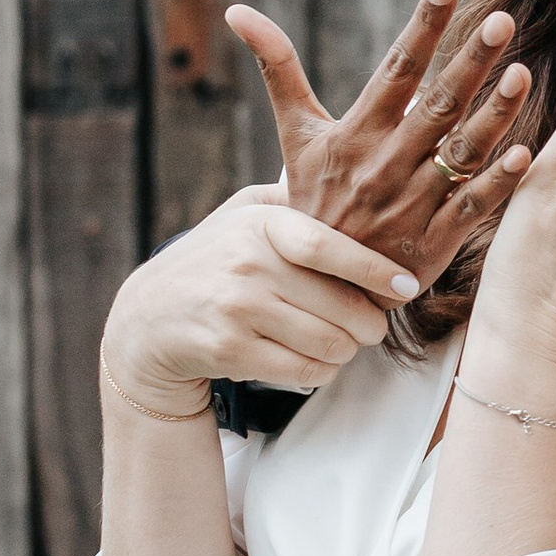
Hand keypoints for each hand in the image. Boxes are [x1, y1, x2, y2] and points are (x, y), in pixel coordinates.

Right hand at [103, 187, 419, 408]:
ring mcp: (237, 309)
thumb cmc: (214, 261)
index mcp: (261, 225)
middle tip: (370, 326)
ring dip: (346, 350)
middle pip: (342, 306)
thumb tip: (365, 185)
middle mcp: (248, 264)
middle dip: (370, 324)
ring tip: (341, 341)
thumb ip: (294, 199)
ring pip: (330, 343)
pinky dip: (321, 370)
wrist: (148, 317)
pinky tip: (312, 359)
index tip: (406, 284)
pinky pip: (305, 370)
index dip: (374, 268)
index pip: (329, 246)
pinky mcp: (229, 350)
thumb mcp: (243, 214)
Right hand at [226, 0, 534, 284]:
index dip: (423, 25)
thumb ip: (279, 70)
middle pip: (435, 106)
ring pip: (459, 154)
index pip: (395, 69)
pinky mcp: (431, 243)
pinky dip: (496, 184)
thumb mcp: (295, 136)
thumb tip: (238, 10)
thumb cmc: (309, 198)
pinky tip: (524, 154)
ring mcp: (411, 204)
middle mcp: (386, 164)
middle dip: (469, 63)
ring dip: (493, 116)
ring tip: (521, 76)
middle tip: (502, 22)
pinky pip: (469, 210)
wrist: (310, 286)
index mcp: (356, 133)